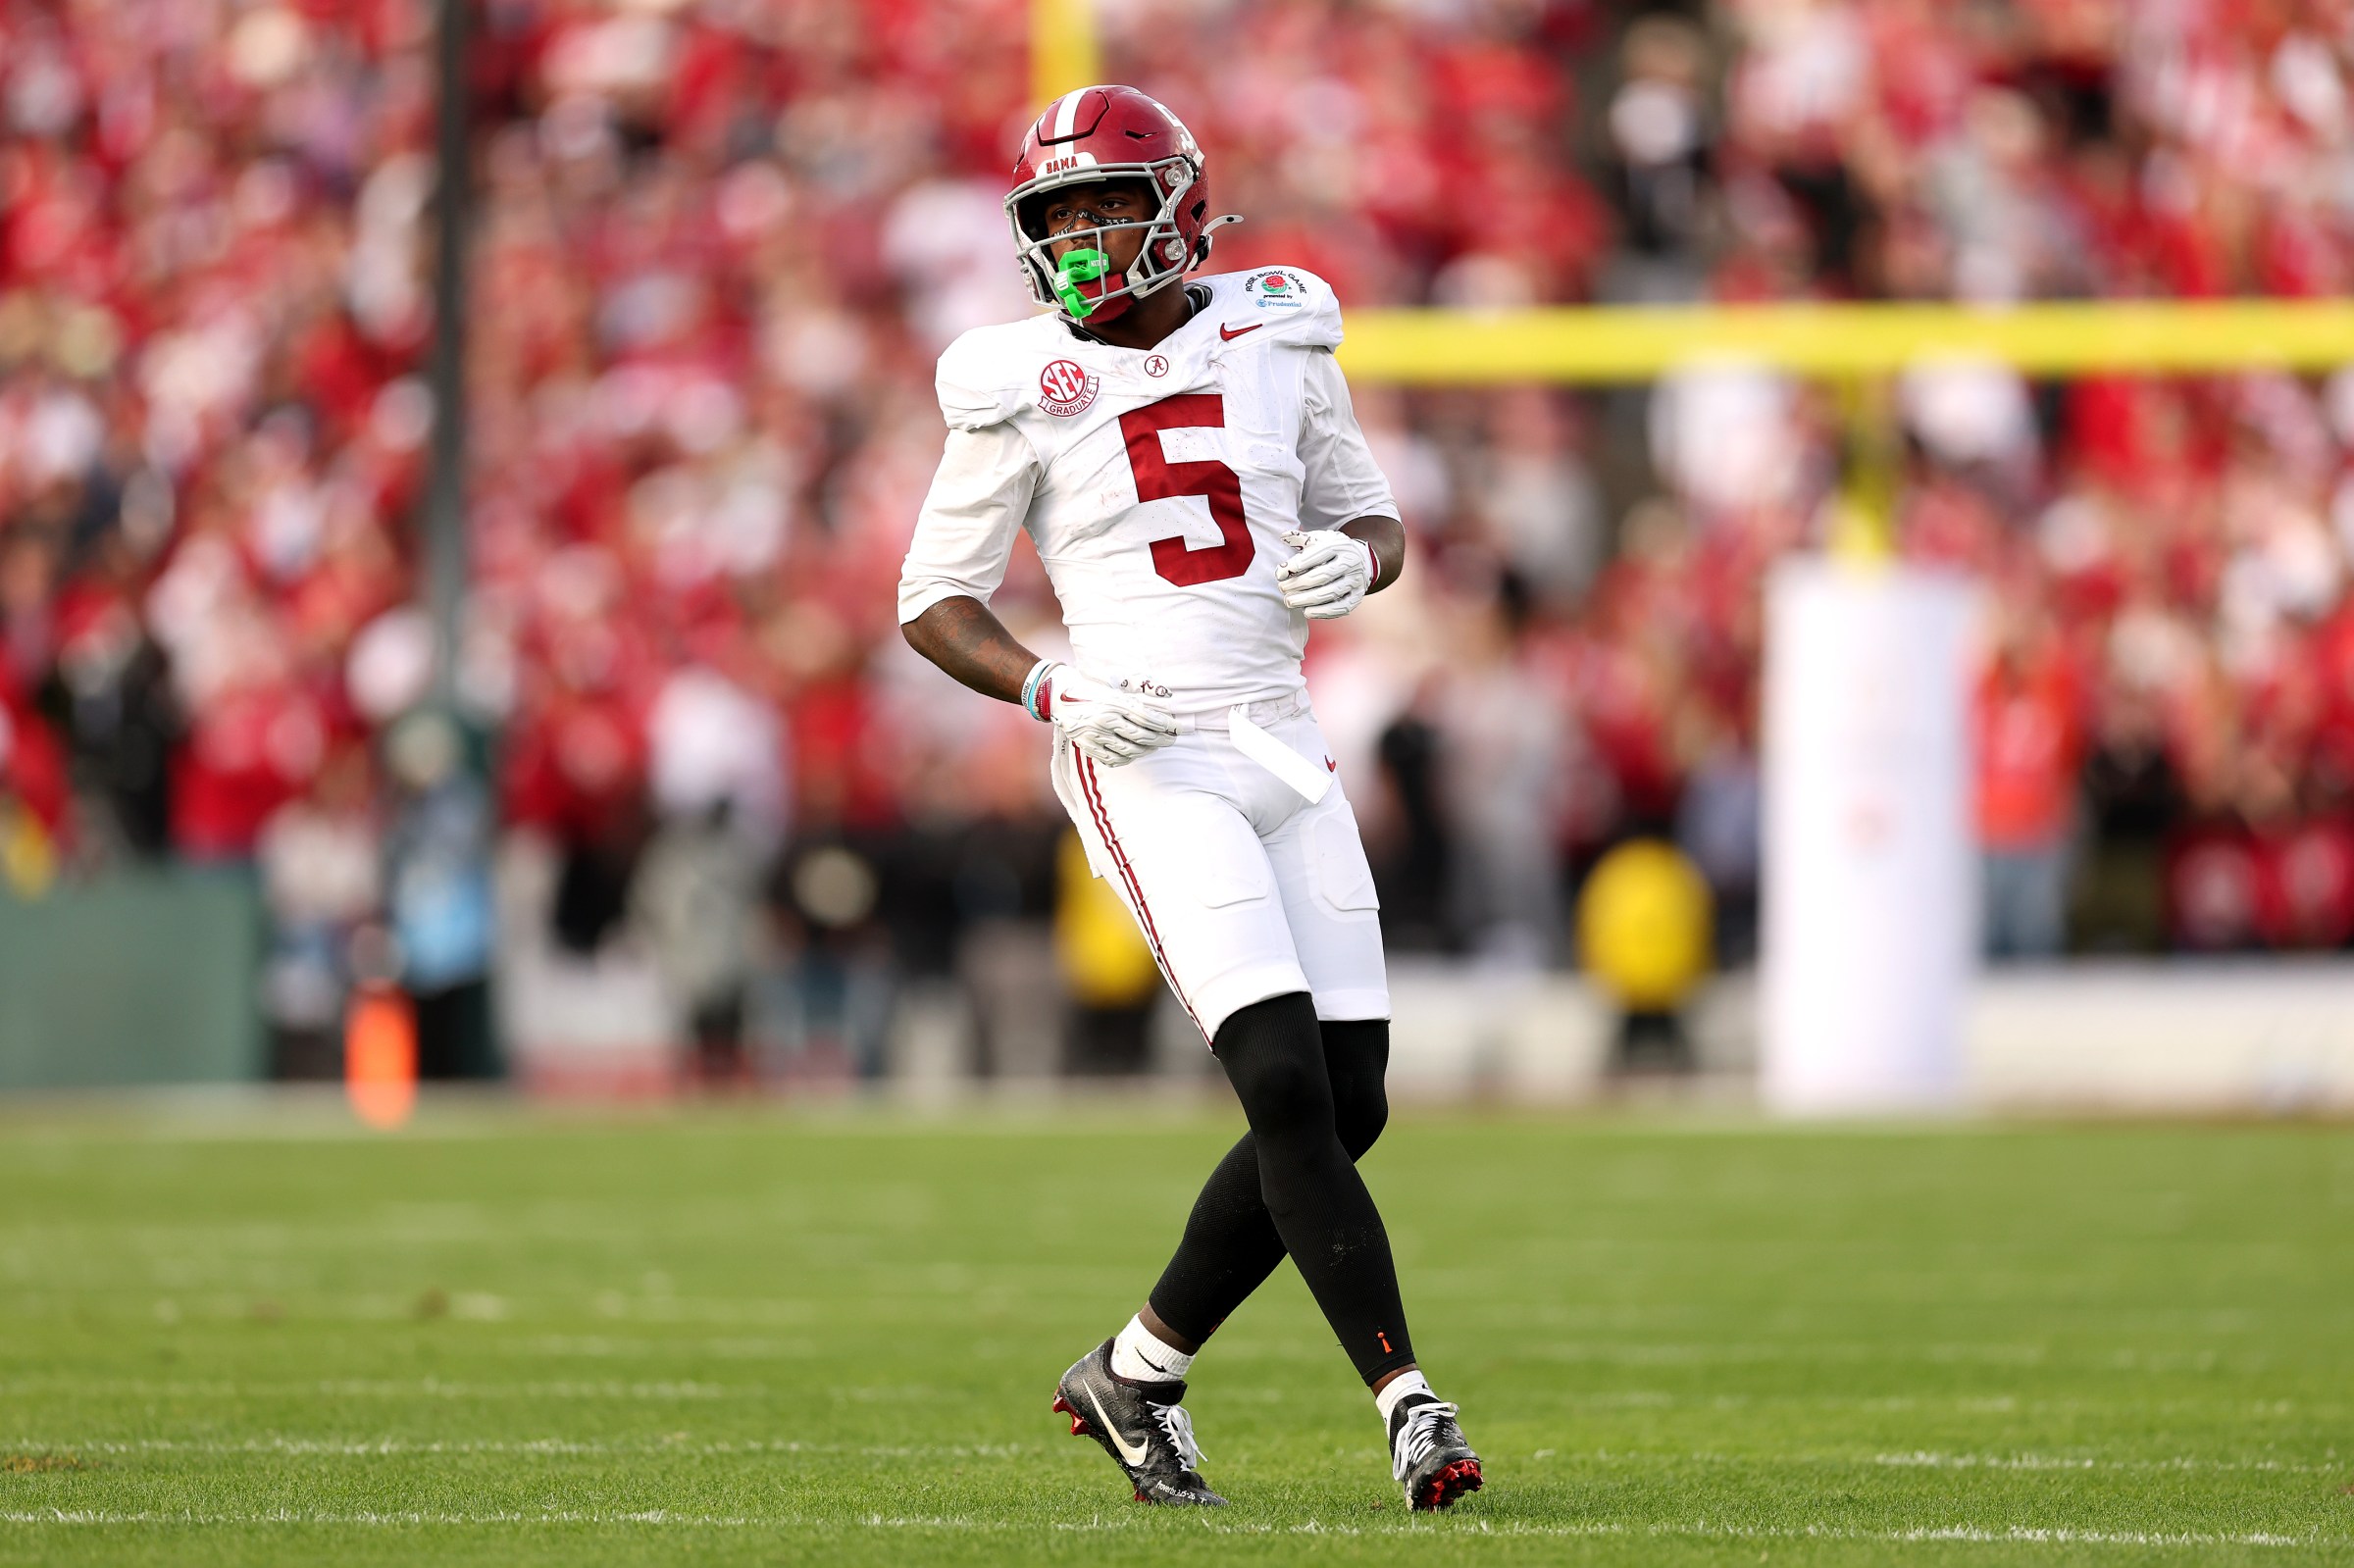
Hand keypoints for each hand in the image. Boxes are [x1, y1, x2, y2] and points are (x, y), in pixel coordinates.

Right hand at [1033, 663, 1179, 767]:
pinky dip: (1128, 758)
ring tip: (1155, 746)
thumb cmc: (1091, 690)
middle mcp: (1106, 720)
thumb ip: (1136, 700)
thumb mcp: (1114, 690)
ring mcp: (1096, 735)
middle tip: (1172, 739)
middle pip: (1142, 736)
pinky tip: (1135, 753)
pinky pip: (1114, 759)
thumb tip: (1163, 707)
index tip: (1178, 728)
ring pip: (1130, 751)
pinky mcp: (1088, 746)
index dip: (1167, 725)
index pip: (1148, 718)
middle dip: (1162, 740)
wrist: (1058, 696)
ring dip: (1148, 750)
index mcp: (1114, 703)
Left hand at [1278, 529, 1376, 618]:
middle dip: (1298, 584)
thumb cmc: (1332, 550)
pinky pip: (1340, 608)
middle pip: (1323, 576)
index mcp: (1339, 546)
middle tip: (1282, 589)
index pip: (1317, 555)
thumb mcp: (1319, 539)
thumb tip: (1283, 536)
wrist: (1360, 560)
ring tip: (1289, 601)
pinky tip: (1306, 611)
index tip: (1279, 574)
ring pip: (1330, 593)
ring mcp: (1356, 580)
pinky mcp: (1357, 597)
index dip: (1296, 565)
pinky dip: (1322, 612)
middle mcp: (1351, 563)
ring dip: (1306, 600)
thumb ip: (1301, 538)